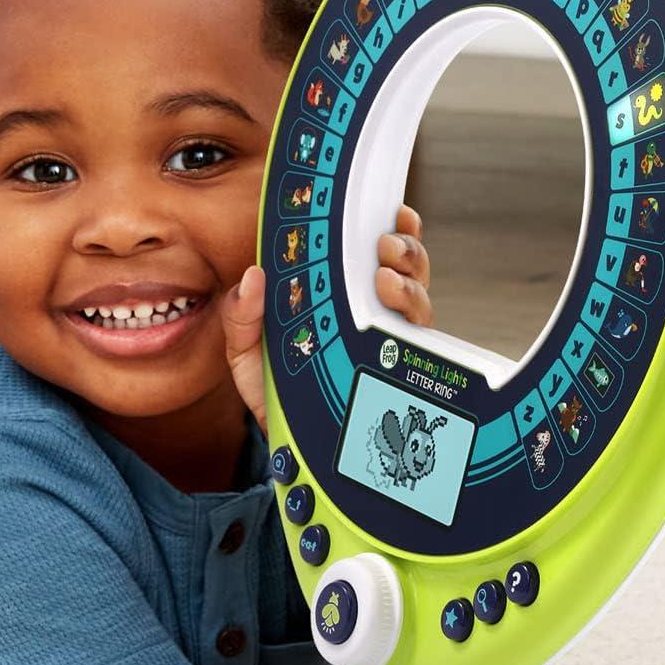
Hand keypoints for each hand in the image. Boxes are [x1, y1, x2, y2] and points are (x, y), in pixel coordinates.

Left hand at [221, 203, 432, 435]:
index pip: (377, 258)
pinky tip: (398, 317)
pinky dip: (414, 325)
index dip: (394, 231)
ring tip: (384, 278)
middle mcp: (375, 320)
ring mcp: (391, 350)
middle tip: (384, 245)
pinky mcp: (399, 381)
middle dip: (405, 251)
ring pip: (420, 305)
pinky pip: (421, 350)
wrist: (285, 451)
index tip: (394, 213)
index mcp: (344, 301)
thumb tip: (253, 275)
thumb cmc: (273, 394)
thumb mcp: (247, 353)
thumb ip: (243, 317)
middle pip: (409, 273)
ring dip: (408, 284)